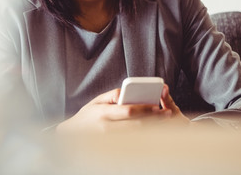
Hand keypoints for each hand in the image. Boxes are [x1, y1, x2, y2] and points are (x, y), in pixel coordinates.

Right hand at [56, 85, 186, 132]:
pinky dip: (145, 137)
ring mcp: (111, 140)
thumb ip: (111, 96)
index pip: (128, 111)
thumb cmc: (86, 117)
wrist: (72, 136)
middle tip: (168, 114)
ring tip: (165, 123)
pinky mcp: (113, 148)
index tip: (157, 105)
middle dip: (154, 119)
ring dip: (153, 129)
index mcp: (104, 114)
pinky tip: (155, 133)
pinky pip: (133, 143)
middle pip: (137, 124)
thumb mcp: (95, 102)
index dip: (145, 108)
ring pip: (137, 135)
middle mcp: (108, 128)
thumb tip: (125, 92)